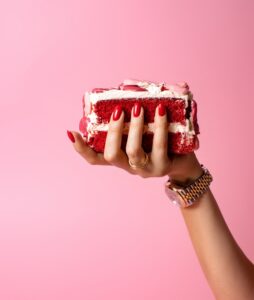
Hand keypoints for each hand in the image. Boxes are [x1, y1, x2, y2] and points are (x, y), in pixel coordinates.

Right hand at [67, 103, 202, 184]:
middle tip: (120, 111)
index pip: (95, 159)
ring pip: (133, 151)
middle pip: (110, 156)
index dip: (81, 148)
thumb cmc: (160, 139)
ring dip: (134, 127)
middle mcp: (129, 166)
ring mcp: (145, 169)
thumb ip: (132, 110)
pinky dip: (159, 126)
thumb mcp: (144, 127)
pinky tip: (161, 110)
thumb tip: (127, 85)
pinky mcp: (163, 166)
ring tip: (138, 108)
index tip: (71, 132)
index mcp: (120, 156)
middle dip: (113, 131)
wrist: (185, 160)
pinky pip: (158, 146)